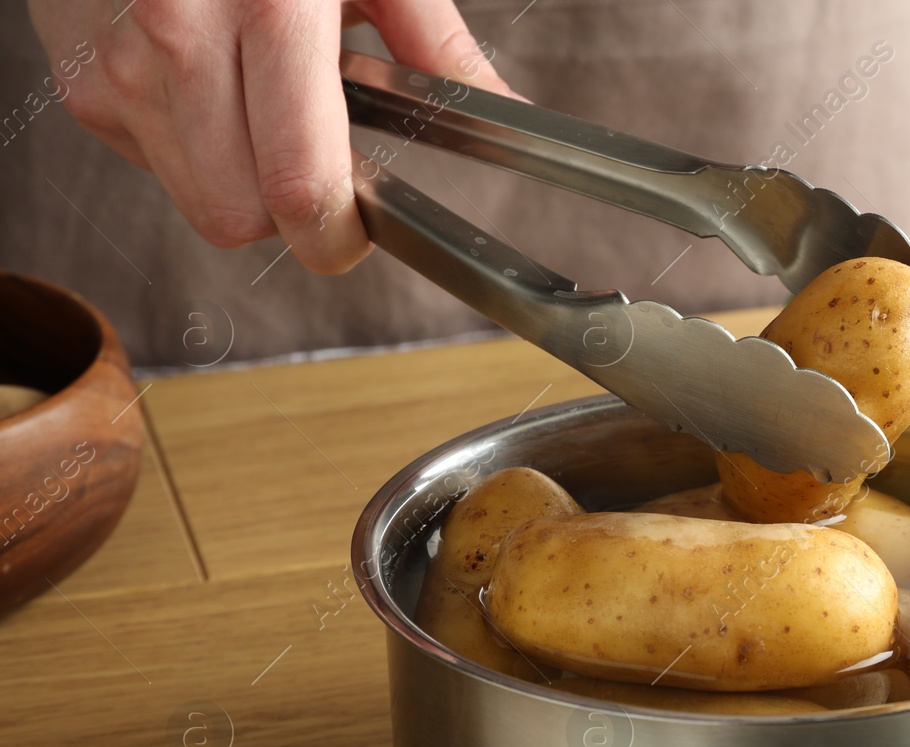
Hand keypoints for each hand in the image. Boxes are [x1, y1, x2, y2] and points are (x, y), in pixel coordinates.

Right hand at [29, 0, 513, 273]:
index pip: (298, 188)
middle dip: (287, 210)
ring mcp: (118, 63)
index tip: (357, 230)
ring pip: (195, 200)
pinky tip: (209, 82)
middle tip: (315, 157)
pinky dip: (189, 145)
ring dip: (238, 180)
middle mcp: (178, 40)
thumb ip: (435, 44)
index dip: (336, 235)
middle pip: (239, 216)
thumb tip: (502, 112)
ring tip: (261, 101)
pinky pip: (152, 161)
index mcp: (268, 11)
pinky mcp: (82, 79)